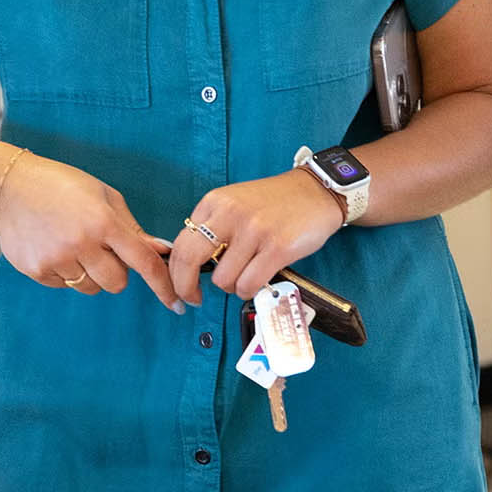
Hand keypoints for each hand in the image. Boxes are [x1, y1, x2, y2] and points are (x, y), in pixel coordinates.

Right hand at [0, 151, 181, 311]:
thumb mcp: (103, 196)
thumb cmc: (62, 186)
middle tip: (101, 249)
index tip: (177, 303)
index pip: (143, 261)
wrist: (10, 186)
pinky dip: (66, 273)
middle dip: (116, 271)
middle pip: (117, 283)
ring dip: (91, 274)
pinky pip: (65, 286)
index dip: (163, 285)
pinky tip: (54, 247)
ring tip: (74, 245)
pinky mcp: (37, 270)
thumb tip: (160, 251)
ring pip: (90, 288)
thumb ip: (132, 228)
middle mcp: (81, 243)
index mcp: (103, 222)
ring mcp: (57, 259)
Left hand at [169, 170, 343, 305]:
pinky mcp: (277, 248)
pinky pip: (249, 284)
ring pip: (223, 279)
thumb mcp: (235, 203)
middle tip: (193, 299)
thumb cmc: (275, 203)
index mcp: (216, 202)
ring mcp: (254, 231)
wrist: (315, 192)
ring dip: (232, 287)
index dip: (176, 272)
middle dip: (186, 287)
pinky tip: (257, 281)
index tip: (182, 286)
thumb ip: (213, 227)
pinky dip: (250, 290)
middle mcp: (230, 214)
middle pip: (190, 260)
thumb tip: (190, 264)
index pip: (181, 244)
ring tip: (246, 276)